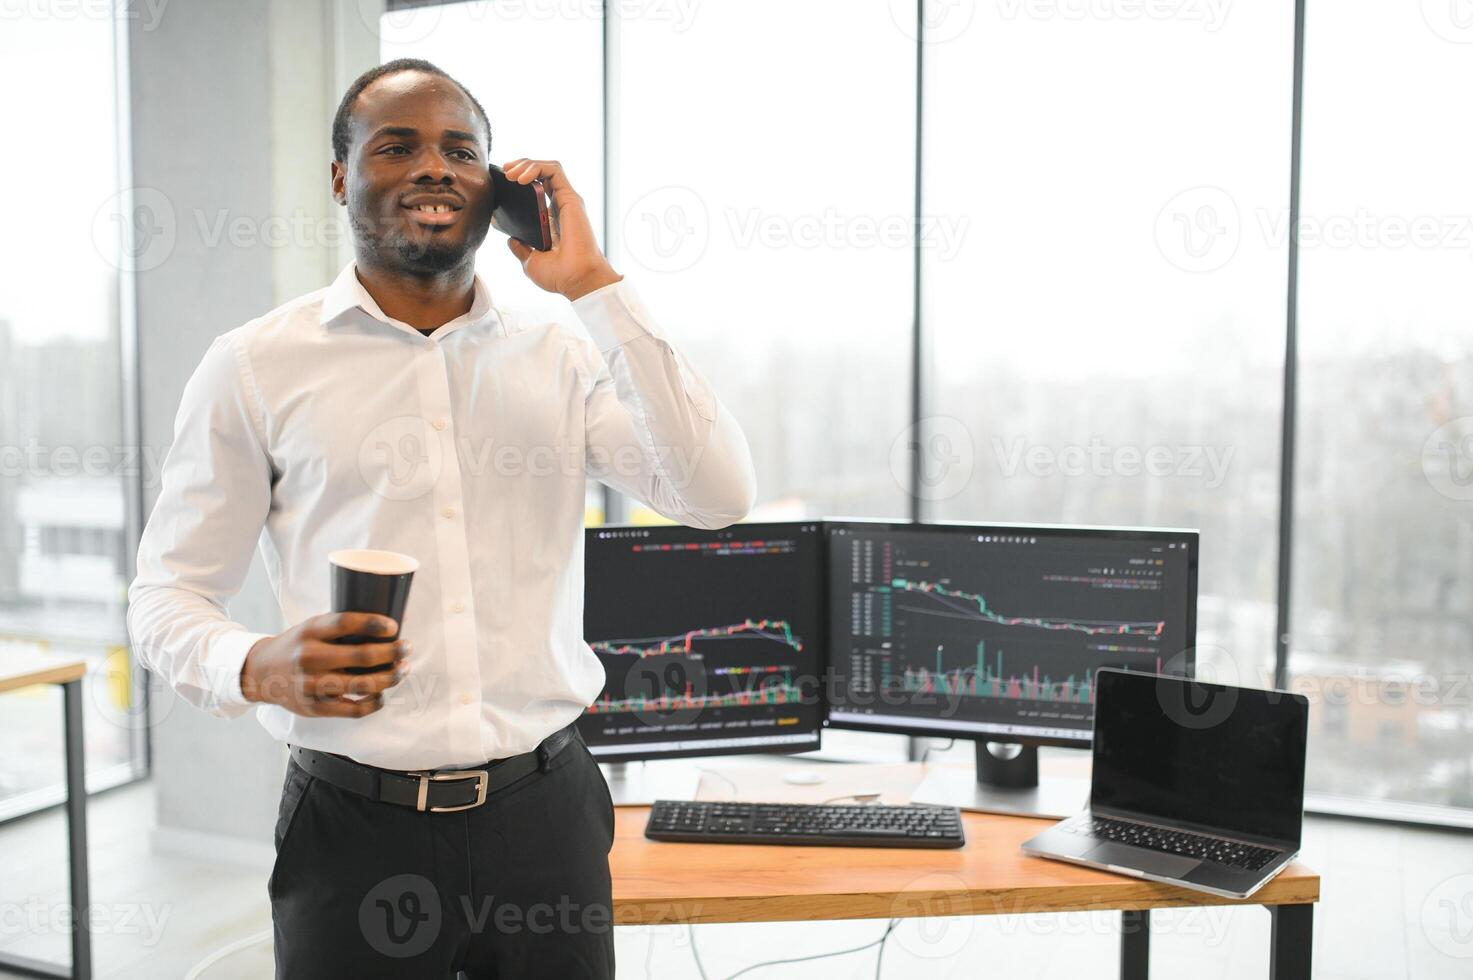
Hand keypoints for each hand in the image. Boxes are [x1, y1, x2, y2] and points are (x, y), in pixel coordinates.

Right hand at [239, 612, 409, 717]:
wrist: (262, 673)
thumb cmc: (296, 647)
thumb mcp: (311, 628)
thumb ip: (340, 628)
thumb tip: (386, 627)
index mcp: (309, 632)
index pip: (345, 623)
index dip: (374, 624)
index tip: (394, 626)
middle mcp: (309, 658)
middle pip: (361, 656)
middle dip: (392, 652)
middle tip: (407, 647)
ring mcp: (312, 685)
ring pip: (362, 685)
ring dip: (389, 677)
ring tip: (402, 669)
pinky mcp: (315, 708)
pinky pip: (354, 709)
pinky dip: (374, 702)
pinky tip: (381, 694)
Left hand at [501, 158, 621, 299]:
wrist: (576, 280)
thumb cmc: (560, 276)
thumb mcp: (530, 262)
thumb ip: (521, 248)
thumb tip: (510, 238)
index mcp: (551, 221)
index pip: (535, 192)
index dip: (518, 184)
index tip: (500, 186)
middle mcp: (560, 208)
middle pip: (540, 175)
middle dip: (519, 167)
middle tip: (503, 172)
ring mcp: (566, 201)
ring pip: (546, 168)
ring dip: (525, 164)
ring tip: (509, 173)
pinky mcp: (571, 197)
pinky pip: (553, 170)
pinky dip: (535, 168)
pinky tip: (520, 178)